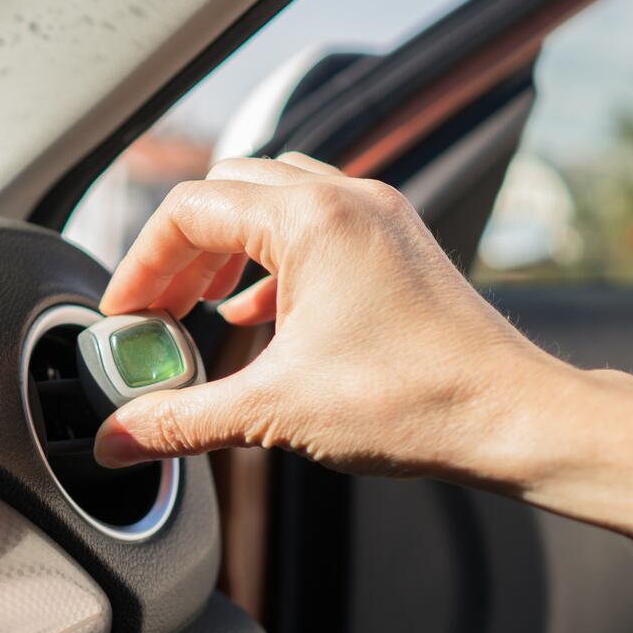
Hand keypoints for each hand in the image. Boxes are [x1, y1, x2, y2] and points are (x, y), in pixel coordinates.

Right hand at [94, 153, 632, 535]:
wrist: (515, 418)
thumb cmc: (415, 402)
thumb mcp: (275, 412)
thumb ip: (182, 422)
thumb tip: (118, 440)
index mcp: (310, 219)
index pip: (190, 210)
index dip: (141, 263)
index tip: (125, 314)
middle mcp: (346, 199)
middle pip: (227, 192)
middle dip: (180, 251)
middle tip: (157, 310)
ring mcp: (379, 215)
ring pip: (273, 199)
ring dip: (226, 247)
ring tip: (199, 303)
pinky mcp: (398, 243)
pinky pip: (315, 224)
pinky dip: (272, 259)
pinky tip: (260, 312)